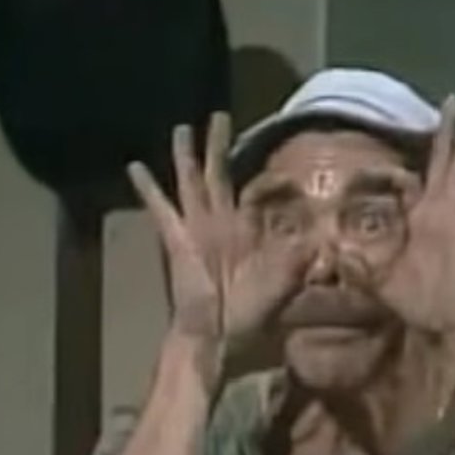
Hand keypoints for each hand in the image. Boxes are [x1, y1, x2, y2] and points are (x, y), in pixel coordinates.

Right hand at [128, 113, 310, 358]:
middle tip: (219, 116)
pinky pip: (161, 208)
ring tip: (182, 129)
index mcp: (243, 234)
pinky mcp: (177, 239)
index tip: (261, 153)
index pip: (249, 196)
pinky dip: (148, 188)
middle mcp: (219, 226)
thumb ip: (295, 263)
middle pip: (218, 176)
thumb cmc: (247, 319)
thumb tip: (319, 244)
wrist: (216, 337)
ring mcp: (196, 230)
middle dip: (217, 147)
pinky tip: (136, 166)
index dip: (256, 176)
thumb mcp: (280, 286)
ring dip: (187, 156)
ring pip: (191, 182)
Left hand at [345, 97, 454, 334]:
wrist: (448, 319)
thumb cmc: (418, 303)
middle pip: (442, 161)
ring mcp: (452, 212)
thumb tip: (333, 251)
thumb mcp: (378, 282)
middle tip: (452, 100)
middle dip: (446, 131)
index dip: (419, 157)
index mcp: (418, 221)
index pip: (416, 181)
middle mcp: (437, 210)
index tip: (416, 133)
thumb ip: (358, 266)